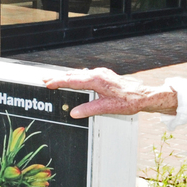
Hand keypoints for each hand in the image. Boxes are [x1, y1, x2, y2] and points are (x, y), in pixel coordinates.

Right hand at [43, 68, 177, 118]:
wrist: (143, 95)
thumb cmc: (128, 101)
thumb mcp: (108, 108)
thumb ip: (90, 109)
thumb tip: (74, 113)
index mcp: (97, 80)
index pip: (72, 80)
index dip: (58, 81)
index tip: (48, 83)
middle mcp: (98, 74)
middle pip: (73, 75)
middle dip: (58, 77)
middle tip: (44, 79)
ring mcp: (101, 74)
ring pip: (79, 74)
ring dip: (66, 76)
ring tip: (54, 79)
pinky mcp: (104, 75)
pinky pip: (85, 75)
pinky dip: (75, 77)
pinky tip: (73, 79)